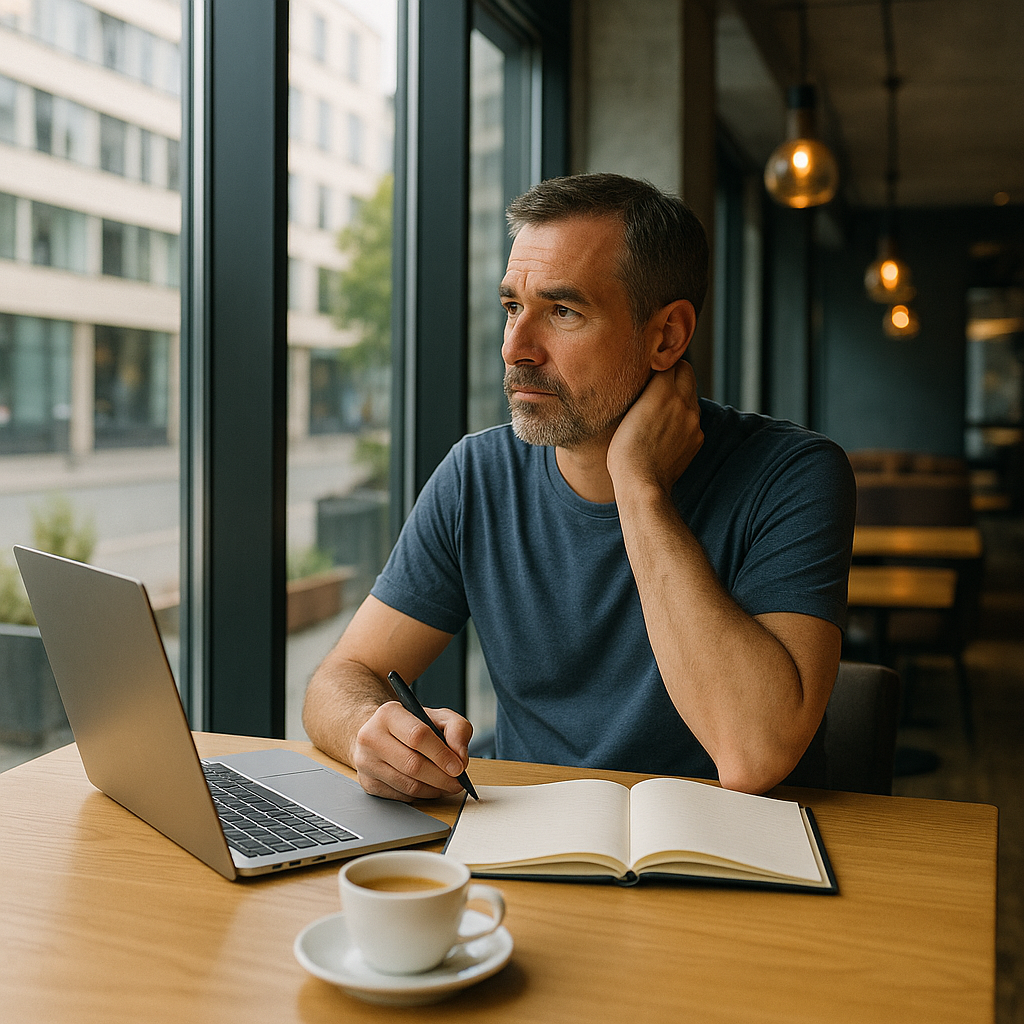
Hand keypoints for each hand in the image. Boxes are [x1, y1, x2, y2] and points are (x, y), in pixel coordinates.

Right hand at [351, 701, 473, 800]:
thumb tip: (460, 757)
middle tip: (457, 782)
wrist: (380, 733)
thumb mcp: (439, 717)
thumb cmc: (412, 726)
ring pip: (407, 785)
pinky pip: (400, 797)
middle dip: (441, 777)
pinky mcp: (368, 783)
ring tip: (447, 785)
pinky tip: (429, 787)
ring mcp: (366, 762)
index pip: (417, 736)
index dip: (441, 754)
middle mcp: (371, 736)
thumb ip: (457, 729)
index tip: (458, 767)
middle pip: (412, 764)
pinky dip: (420, 796)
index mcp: (389, 714)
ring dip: (433, 790)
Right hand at [606, 359, 702, 494]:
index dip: (659, 364)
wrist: (643, 484)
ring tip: (660, 411)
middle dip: (675, 373)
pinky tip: (666, 432)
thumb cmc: (624, 451)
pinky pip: (693, 418)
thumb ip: (643, 391)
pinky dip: (683, 419)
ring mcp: (694, 421)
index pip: (669, 361)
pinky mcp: (698, 438)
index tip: (651, 369)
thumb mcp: (626, 413)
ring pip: (691, 395)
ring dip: (680, 396)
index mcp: (663, 391)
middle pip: (687, 372)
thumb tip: (651, 378)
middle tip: (659, 383)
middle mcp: (684, 402)